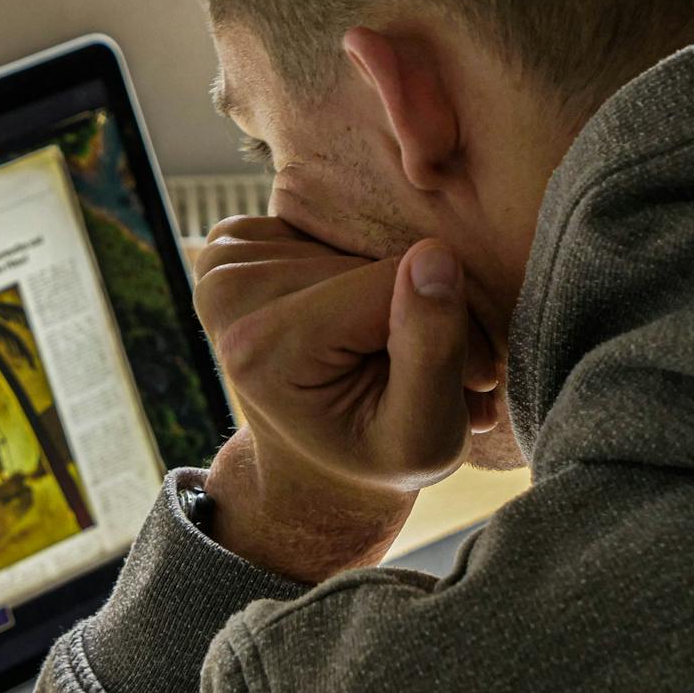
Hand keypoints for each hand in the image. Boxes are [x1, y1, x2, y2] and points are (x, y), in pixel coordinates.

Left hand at [191, 217, 497, 581]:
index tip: (471, 377)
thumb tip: (434, 255)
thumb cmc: (380, 458)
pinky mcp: (233, 244)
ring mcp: (222, 264)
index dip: (446, 324)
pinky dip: (352, 263)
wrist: (320, 466)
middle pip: (367, 257)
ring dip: (388, 287)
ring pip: (351, 240)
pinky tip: (354, 315)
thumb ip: (432, 350)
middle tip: (429, 368)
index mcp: (261, 346)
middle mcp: (226, 293)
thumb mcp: (426, 436)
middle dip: (415, 305)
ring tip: (391, 350)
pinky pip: (325, 226)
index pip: (387, 283)